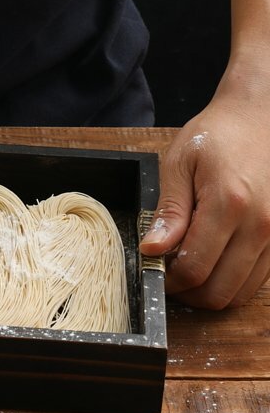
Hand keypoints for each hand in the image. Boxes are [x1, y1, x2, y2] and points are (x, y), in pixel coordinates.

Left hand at [139, 80, 269, 308]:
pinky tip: (212, 260)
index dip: (168, 279)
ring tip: (188, 267)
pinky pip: (256, 281)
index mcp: (229, 203)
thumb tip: (152, 248)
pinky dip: (231, 281)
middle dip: (187, 293)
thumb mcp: (180, 163)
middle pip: (219, 292)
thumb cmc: (217, 135)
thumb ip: (169, 211)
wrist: (259, 119)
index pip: (195, 268)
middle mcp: (260, 225)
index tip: (153, 270)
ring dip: (210, 291)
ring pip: (239, 293)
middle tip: (168, 274)